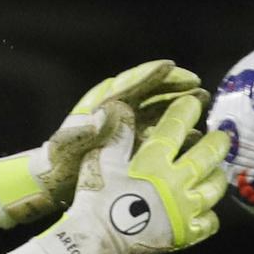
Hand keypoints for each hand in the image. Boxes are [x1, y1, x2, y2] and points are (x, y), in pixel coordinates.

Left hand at [0, 60, 206, 228]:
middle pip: (150, 93)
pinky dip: (174, 134)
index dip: (152, 74)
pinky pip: (156, 135)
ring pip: (157, 112)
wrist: (50, 185)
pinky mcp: (129, 146)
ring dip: (179, 107)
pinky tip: (192, 137)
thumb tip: (108, 111)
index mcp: (101, 106)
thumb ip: (85, 130)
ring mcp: (124, 129)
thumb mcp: (65, 146)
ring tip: (203, 105)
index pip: (131, 83)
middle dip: (174, 88)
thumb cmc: (55, 164)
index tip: (172, 68)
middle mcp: (115, 113)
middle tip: (198, 87)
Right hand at [9, 94, 229, 253]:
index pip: (176, 127)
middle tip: (221, 136)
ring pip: (215, 187)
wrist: (94, 242)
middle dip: (217, 141)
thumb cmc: (94, 200)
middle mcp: (176, 182)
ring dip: (218, 176)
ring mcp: (184, 209)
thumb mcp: (99, 161)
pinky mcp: (186, 234)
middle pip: (208, 155)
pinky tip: (205, 209)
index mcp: (153, 162)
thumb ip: (117, 136)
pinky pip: (210, 221)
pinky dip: (210, 213)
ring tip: (216, 171)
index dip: (187, 111)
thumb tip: (122, 108)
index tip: (194, 103)